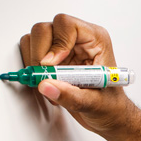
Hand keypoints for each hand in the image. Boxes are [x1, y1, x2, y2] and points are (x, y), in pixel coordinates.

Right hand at [19, 14, 133, 134]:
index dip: (57, 43)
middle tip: (46, 75)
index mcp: (95, 40)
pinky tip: (47, 83)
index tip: (52, 64)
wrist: (109, 115)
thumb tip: (46, 86)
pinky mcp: (52, 57)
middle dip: (40, 54)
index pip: (67, 25)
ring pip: (35, 38)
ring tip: (50, 82)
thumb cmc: (110, 105)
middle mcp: (78, 39)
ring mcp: (63, 47)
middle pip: (45, 29)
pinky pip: (30, 52)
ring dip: (35, 62)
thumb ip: (71, 95)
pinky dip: (32, 69)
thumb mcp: (95, 104)